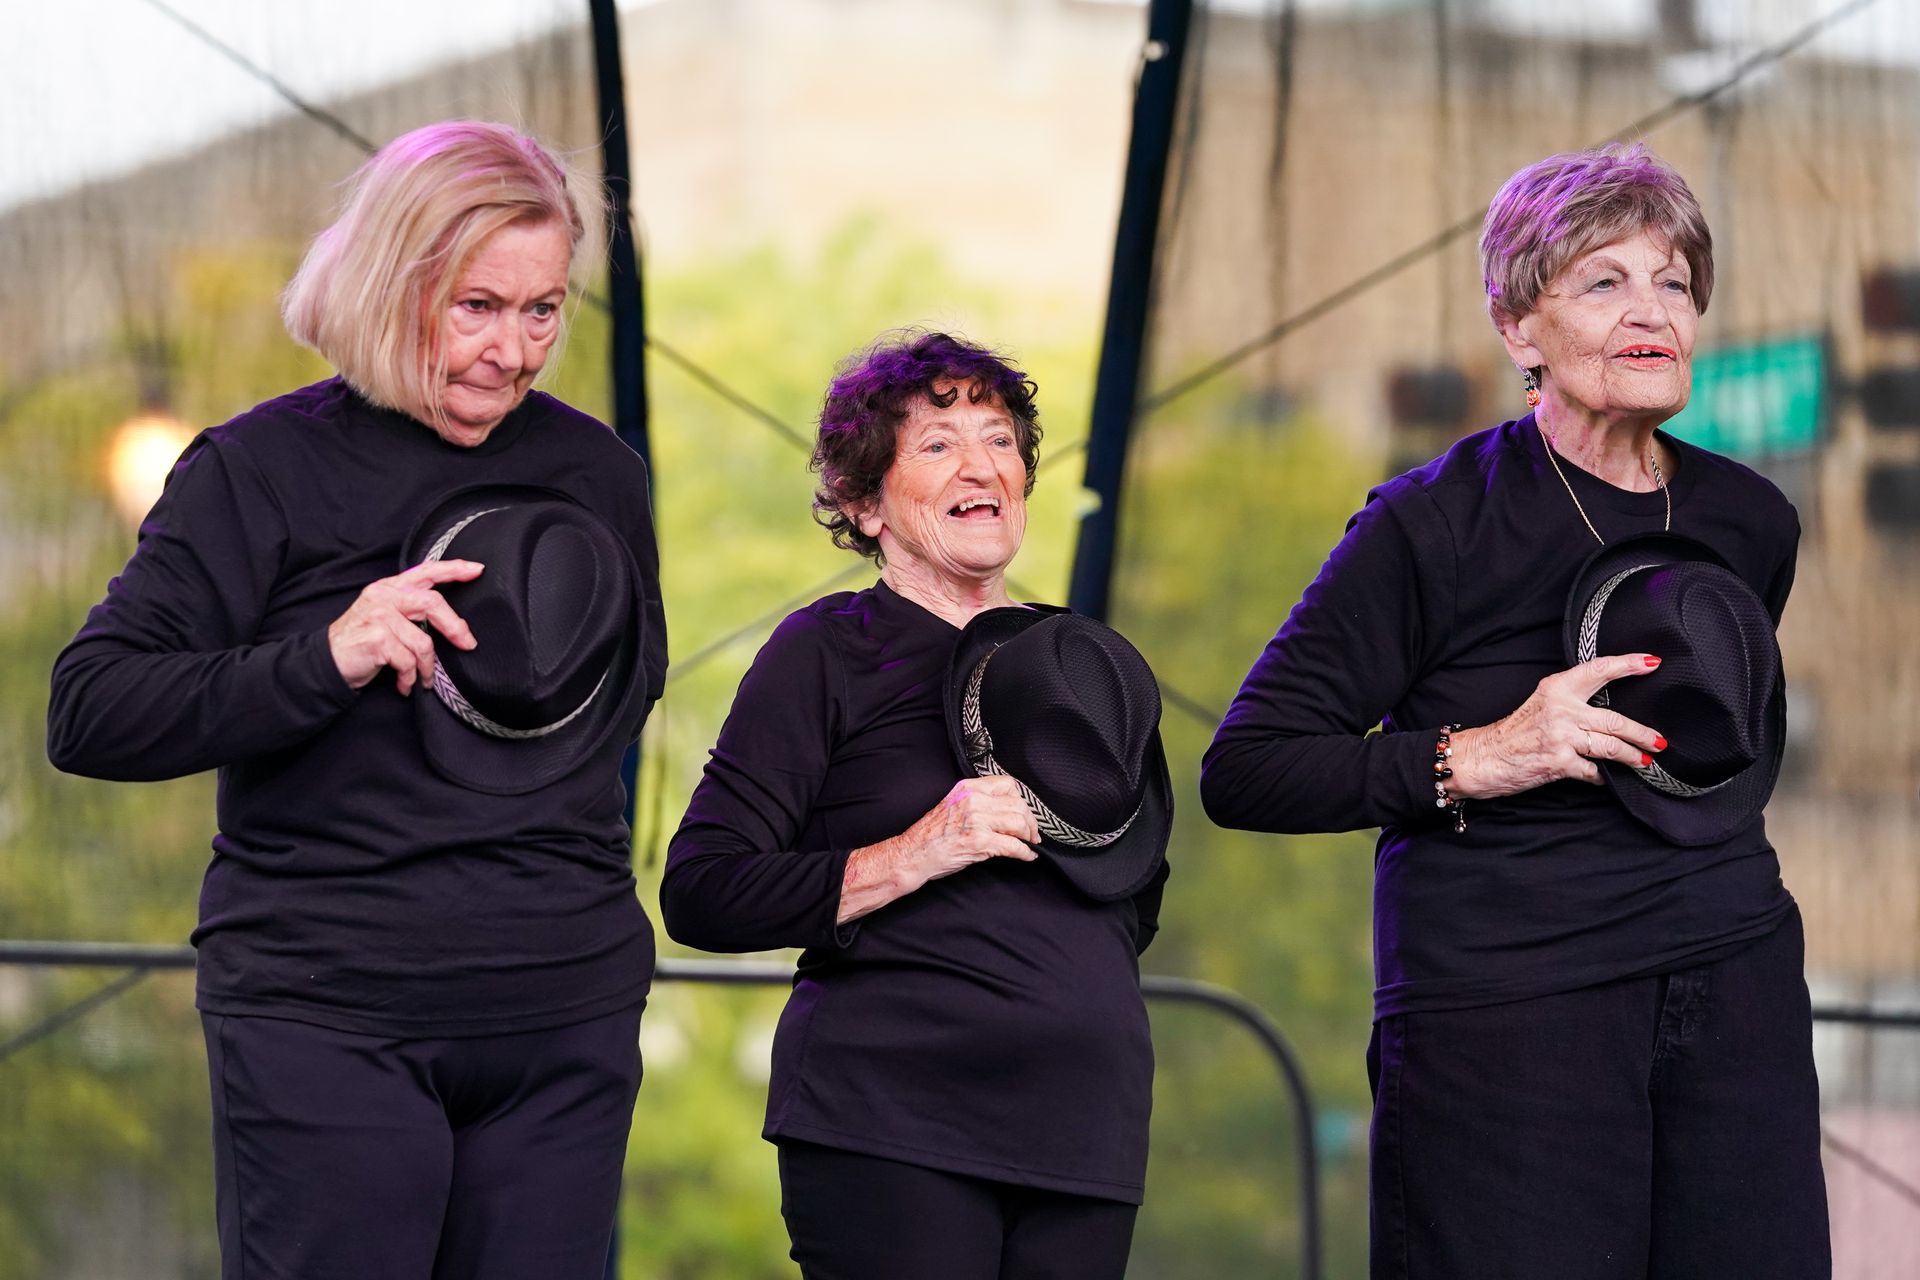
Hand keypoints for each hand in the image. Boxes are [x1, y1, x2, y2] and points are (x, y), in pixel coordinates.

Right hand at [327, 559, 482, 694]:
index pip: (426, 571)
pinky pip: (409, 661)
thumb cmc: (361, 643)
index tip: (477, 570)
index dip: (453, 569)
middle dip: (455, 628)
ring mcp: (379, 615)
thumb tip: (453, 623)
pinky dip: (410, 677)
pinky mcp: (377, 638)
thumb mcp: (384, 616)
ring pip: (423, 642)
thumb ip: (410, 610)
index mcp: (389, 587)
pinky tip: (405, 684)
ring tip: (423, 679)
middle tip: (468, 644)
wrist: (326, 663)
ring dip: (427, 667)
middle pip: (433, 604)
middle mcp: (384, 596)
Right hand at [837, 776, 1039, 923]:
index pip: (1007, 784)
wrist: (912, 855)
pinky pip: (1013, 845)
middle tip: (1032, 833)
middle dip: (1030, 820)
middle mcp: (973, 800)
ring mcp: (976, 820)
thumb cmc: (930, 835)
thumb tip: (1006, 809)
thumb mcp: (953, 805)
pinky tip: (1027, 856)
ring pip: (1019, 822)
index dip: (1020, 799)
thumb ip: (977, 801)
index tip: (1024, 812)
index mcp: (967, 788)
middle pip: (1017, 804)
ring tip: (1030, 843)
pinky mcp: (979, 841)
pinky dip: (1025, 852)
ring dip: (1029, 835)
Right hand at [1450, 653, 1666, 798]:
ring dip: (1632, 756)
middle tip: (1659, 741)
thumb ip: (1572, 703)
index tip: (1652, 663)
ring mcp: (1562, 736)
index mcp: (1556, 688)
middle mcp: (1561, 709)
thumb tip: (1609, 715)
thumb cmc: (1515, 733)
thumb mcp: (1542, 705)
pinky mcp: (1560, 762)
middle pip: (1615, 719)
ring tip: (1644, 761)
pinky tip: (1605, 778)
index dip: (1628, 665)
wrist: (1485, 757)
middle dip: (1642, 733)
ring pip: (1610, 746)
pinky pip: (1594, 771)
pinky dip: (1602, 777)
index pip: (1599, 670)